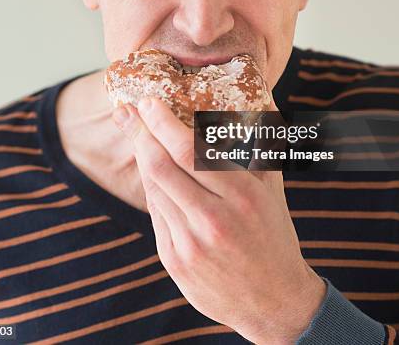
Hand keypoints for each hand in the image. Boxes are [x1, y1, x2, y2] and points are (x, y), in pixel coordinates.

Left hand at [112, 98, 325, 343]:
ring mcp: (190, 243)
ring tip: (134, 133)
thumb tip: (259, 98)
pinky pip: (155, 213)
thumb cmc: (273, 234)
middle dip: (138, 132)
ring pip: (153, 188)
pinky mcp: (174, 260)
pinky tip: (150, 169)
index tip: (149, 102)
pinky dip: (151, 186)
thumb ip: (260, 144)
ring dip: (141, 156)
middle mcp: (213, 219)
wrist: (272, 300)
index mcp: (242, 196)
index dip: (162, 123)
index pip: (190, 151)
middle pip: (161, 166)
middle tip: (125, 111)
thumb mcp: (273, 188)